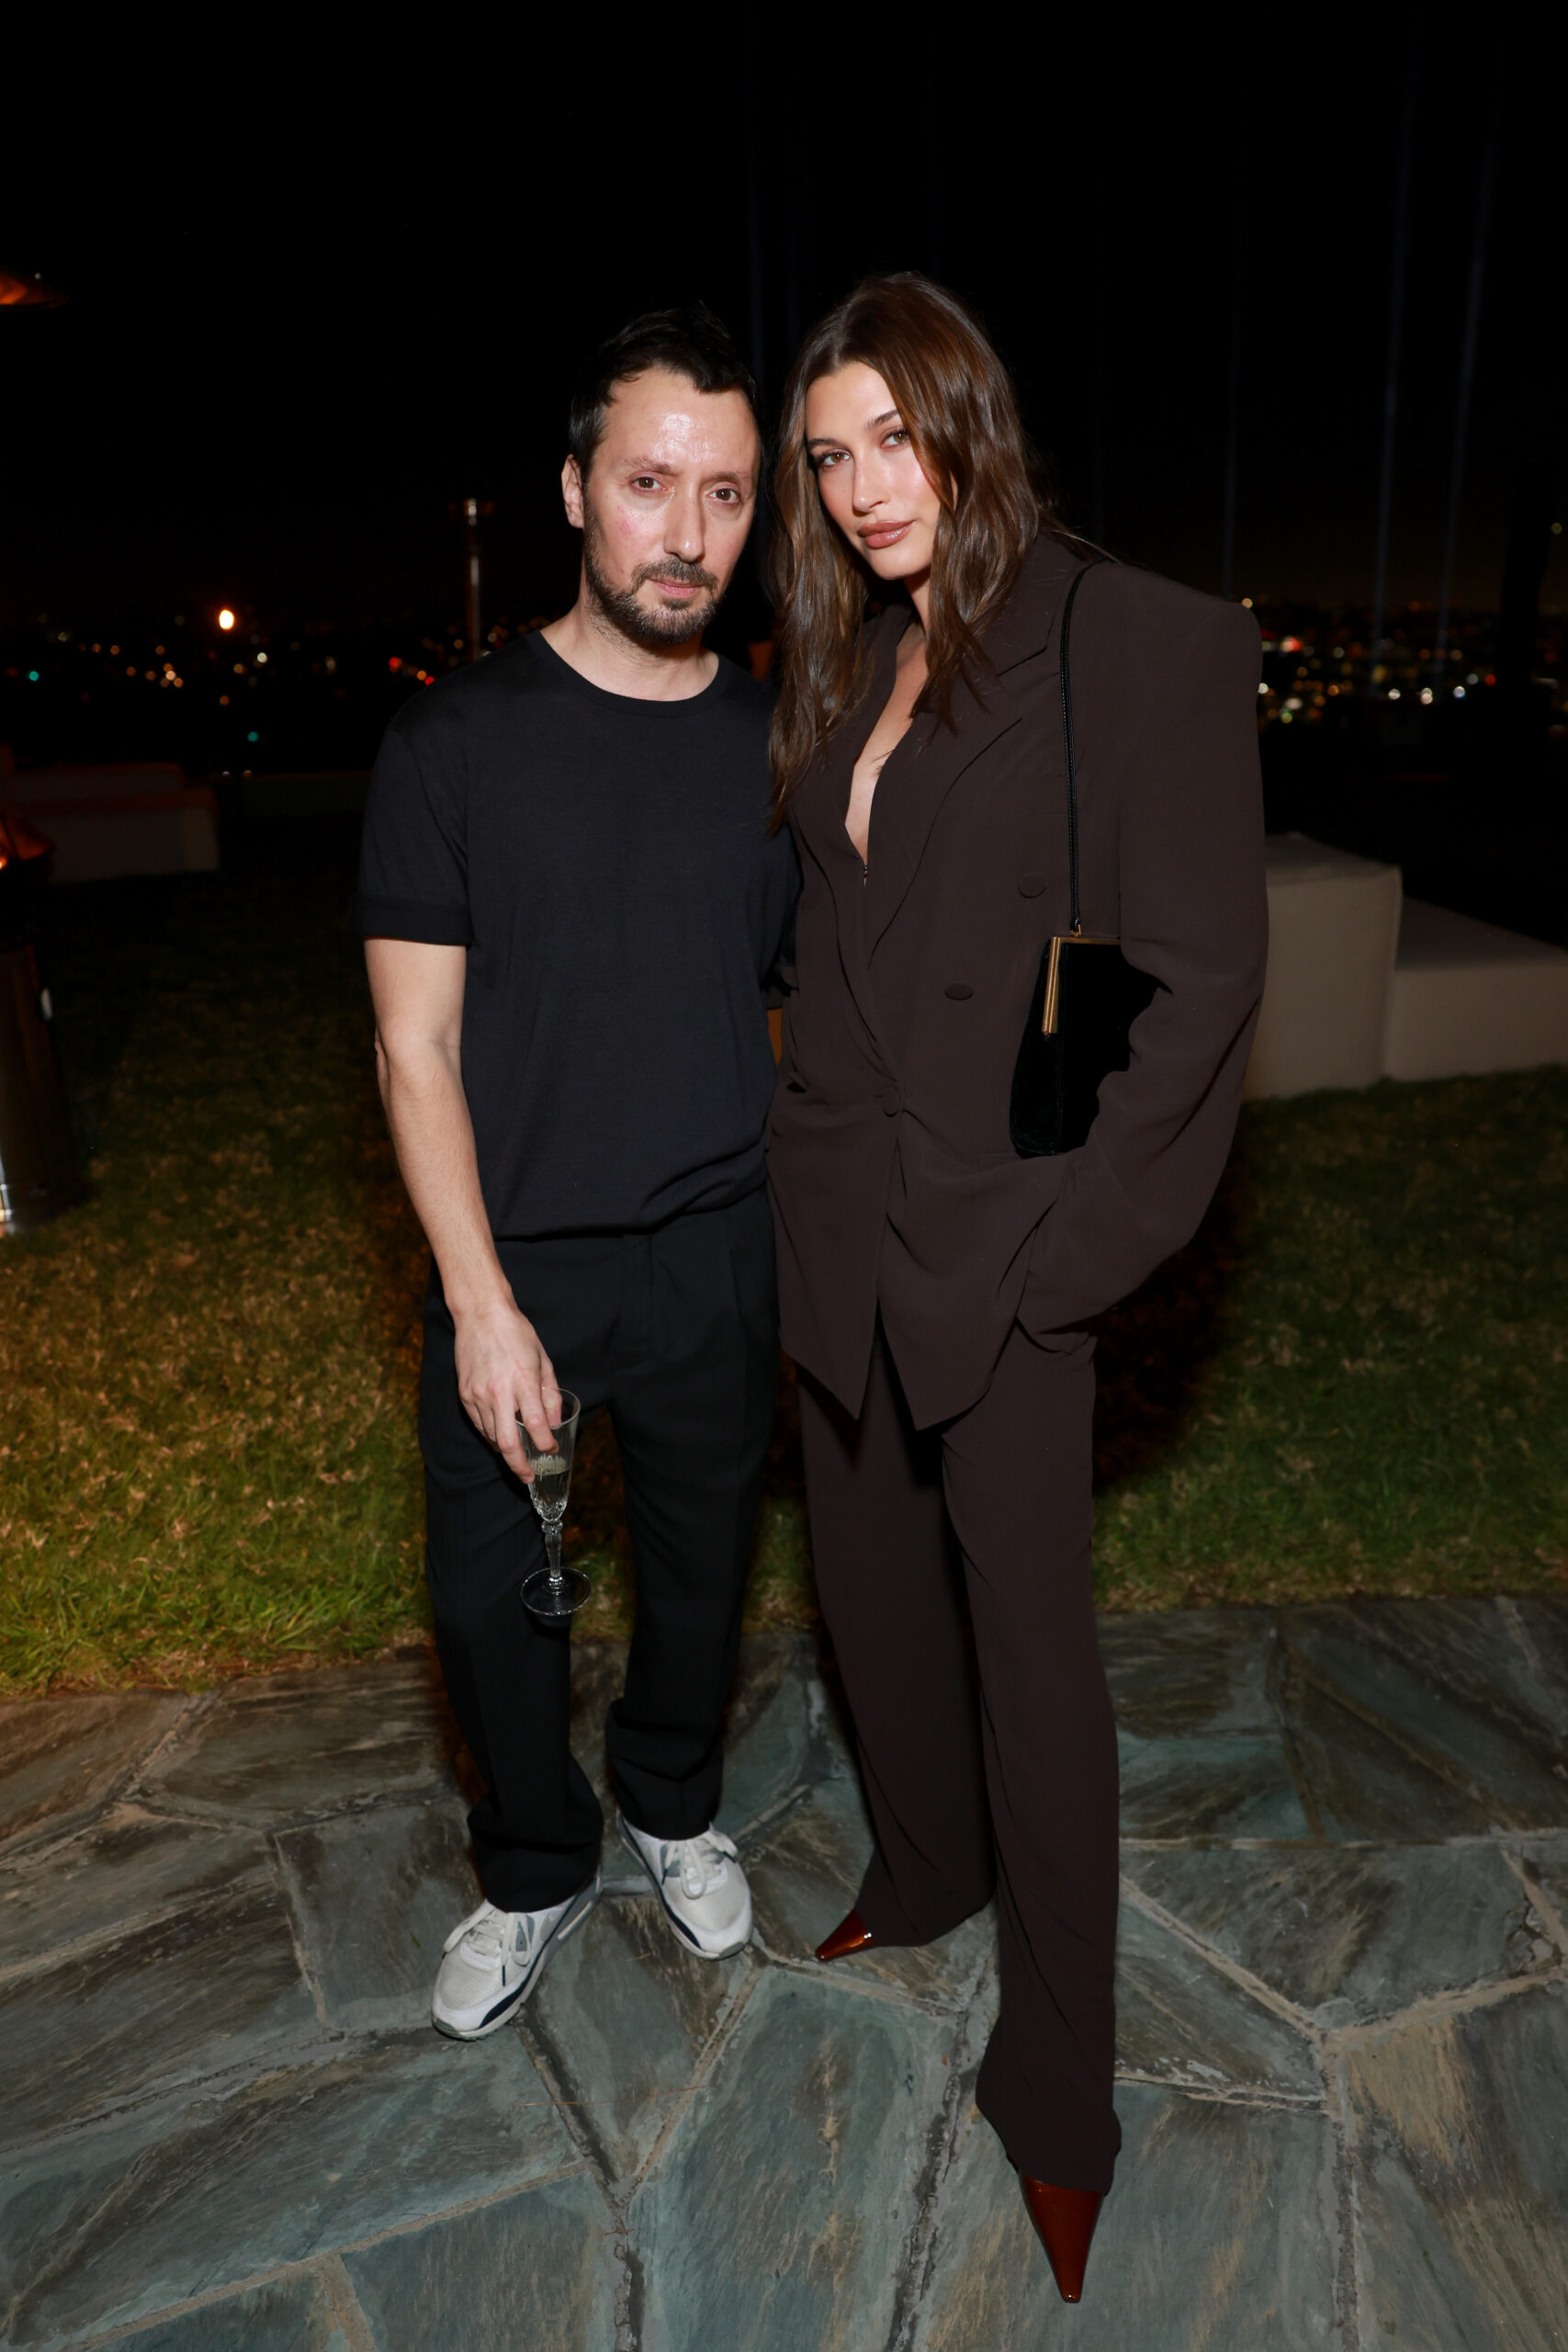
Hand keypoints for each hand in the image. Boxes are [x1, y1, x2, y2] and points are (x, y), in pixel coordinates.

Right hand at [452, 1295, 562, 1479]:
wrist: (480, 1314)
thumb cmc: (516, 1333)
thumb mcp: (542, 1359)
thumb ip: (549, 1393)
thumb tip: (554, 1422)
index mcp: (522, 1381)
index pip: (535, 1425)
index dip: (545, 1443)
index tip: (551, 1448)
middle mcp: (498, 1392)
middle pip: (508, 1443)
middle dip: (520, 1466)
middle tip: (529, 1476)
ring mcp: (478, 1395)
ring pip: (492, 1437)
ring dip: (506, 1451)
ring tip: (518, 1457)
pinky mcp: (464, 1394)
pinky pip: (479, 1424)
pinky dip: (491, 1436)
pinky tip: (500, 1438)